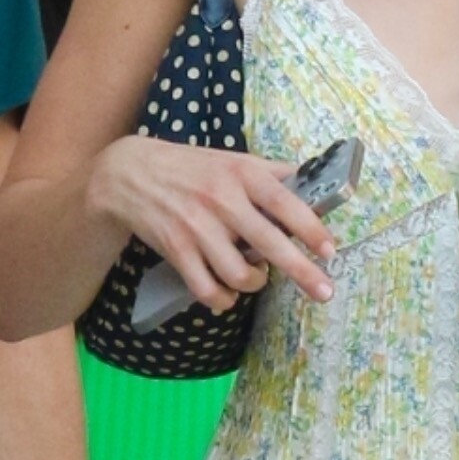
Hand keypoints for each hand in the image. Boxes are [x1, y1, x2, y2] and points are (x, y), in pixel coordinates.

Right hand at [89, 135, 336, 315]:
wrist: (129, 172)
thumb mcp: (234, 159)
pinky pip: (207, 289)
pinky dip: (222, 300)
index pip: (284, 203)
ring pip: (238, 274)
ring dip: (254, 284)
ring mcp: (197, 227)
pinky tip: (227, 295)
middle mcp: (221, 200)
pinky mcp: (176, 249)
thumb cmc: (192, 167)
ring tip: (256, 277)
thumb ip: (273, 172)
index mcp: (242, 174)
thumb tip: (315, 180)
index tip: (329, 251)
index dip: (310, 229)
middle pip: (269, 244)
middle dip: (302, 272)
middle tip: (324, 292)